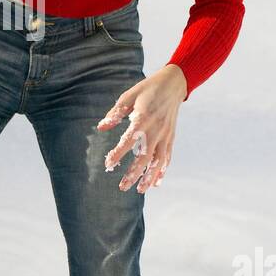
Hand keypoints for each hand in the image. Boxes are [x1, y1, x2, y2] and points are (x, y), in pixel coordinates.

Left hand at [96, 65, 185, 192]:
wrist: (174, 84)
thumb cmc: (148, 89)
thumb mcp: (129, 96)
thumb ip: (115, 113)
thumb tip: (101, 127)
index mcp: (144, 117)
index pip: (129, 140)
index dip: (118, 153)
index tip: (108, 164)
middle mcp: (156, 129)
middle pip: (145, 156)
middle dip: (134, 173)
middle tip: (122, 187)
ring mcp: (166, 135)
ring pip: (158, 161)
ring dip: (149, 177)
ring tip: (140, 190)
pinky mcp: (171, 137)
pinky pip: (167, 157)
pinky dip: (162, 171)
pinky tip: (156, 183)